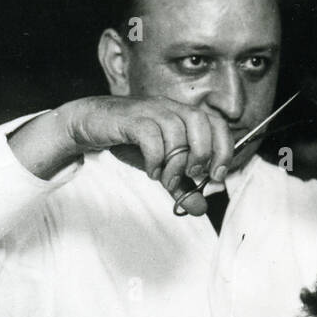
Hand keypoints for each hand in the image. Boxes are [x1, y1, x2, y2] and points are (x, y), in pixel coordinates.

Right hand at [10, 97, 236, 214]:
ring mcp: (151, 110)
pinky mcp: (130, 118)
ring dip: (175, 162)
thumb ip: (182, 187)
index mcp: (184, 116)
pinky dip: (155, 158)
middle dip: (202, 154)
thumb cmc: (131, 142)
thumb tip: (201, 208)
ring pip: (176, 130)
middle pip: (201, 121)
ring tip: (165, 178)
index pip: (217, 124)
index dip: (223, 150)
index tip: (215, 176)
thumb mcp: (161, 168)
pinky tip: (151, 171)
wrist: (92, 125)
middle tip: (191, 176)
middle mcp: (171, 108)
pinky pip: (150, 135)